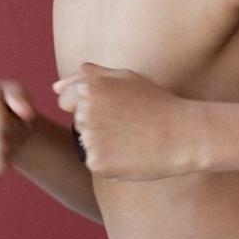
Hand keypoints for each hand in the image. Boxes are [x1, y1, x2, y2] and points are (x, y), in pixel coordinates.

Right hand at [0, 80, 36, 184]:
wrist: (3, 125)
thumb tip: (27, 112)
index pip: (0, 122)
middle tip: (16, 135)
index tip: (17, 117)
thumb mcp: (19, 93)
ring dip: (6, 156)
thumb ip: (22, 98)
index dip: (15, 125)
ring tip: (8, 144)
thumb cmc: (12, 105)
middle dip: (13, 141)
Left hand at [53, 62, 198, 180]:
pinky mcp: (96, 163)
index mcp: (90, 86)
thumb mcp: (126, 78)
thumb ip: (88, 76)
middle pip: (77, 122)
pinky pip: (94, 162)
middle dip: (96, 123)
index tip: (115, 108)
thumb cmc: (156, 103)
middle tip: (129, 122)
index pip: (66, 99)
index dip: (91, 104)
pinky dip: (109, 161)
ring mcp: (89, 138)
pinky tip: (131, 153)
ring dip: (103, 142)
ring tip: (132, 137)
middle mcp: (85, 111)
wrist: (183, 135)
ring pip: (85, 142)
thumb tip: (55, 87)